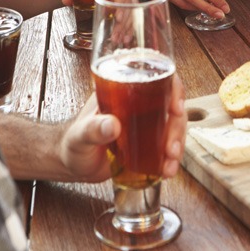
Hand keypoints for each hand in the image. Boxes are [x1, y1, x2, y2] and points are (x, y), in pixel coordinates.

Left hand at [58, 77, 186, 182]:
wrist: (72, 164)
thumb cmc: (72, 142)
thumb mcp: (80, 134)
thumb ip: (93, 128)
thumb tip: (112, 125)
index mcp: (124, 92)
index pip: (157, 79)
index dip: (174, 89)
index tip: (176, 107)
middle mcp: (140, 106)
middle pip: (172, 107)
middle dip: (177, 127)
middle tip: (171, 147)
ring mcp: (147, 126)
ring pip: (174, 128)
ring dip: (178, 145)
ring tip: (169, 163)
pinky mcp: (149, 145)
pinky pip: (168, 148)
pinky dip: (172, 160)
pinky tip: (167, 170)